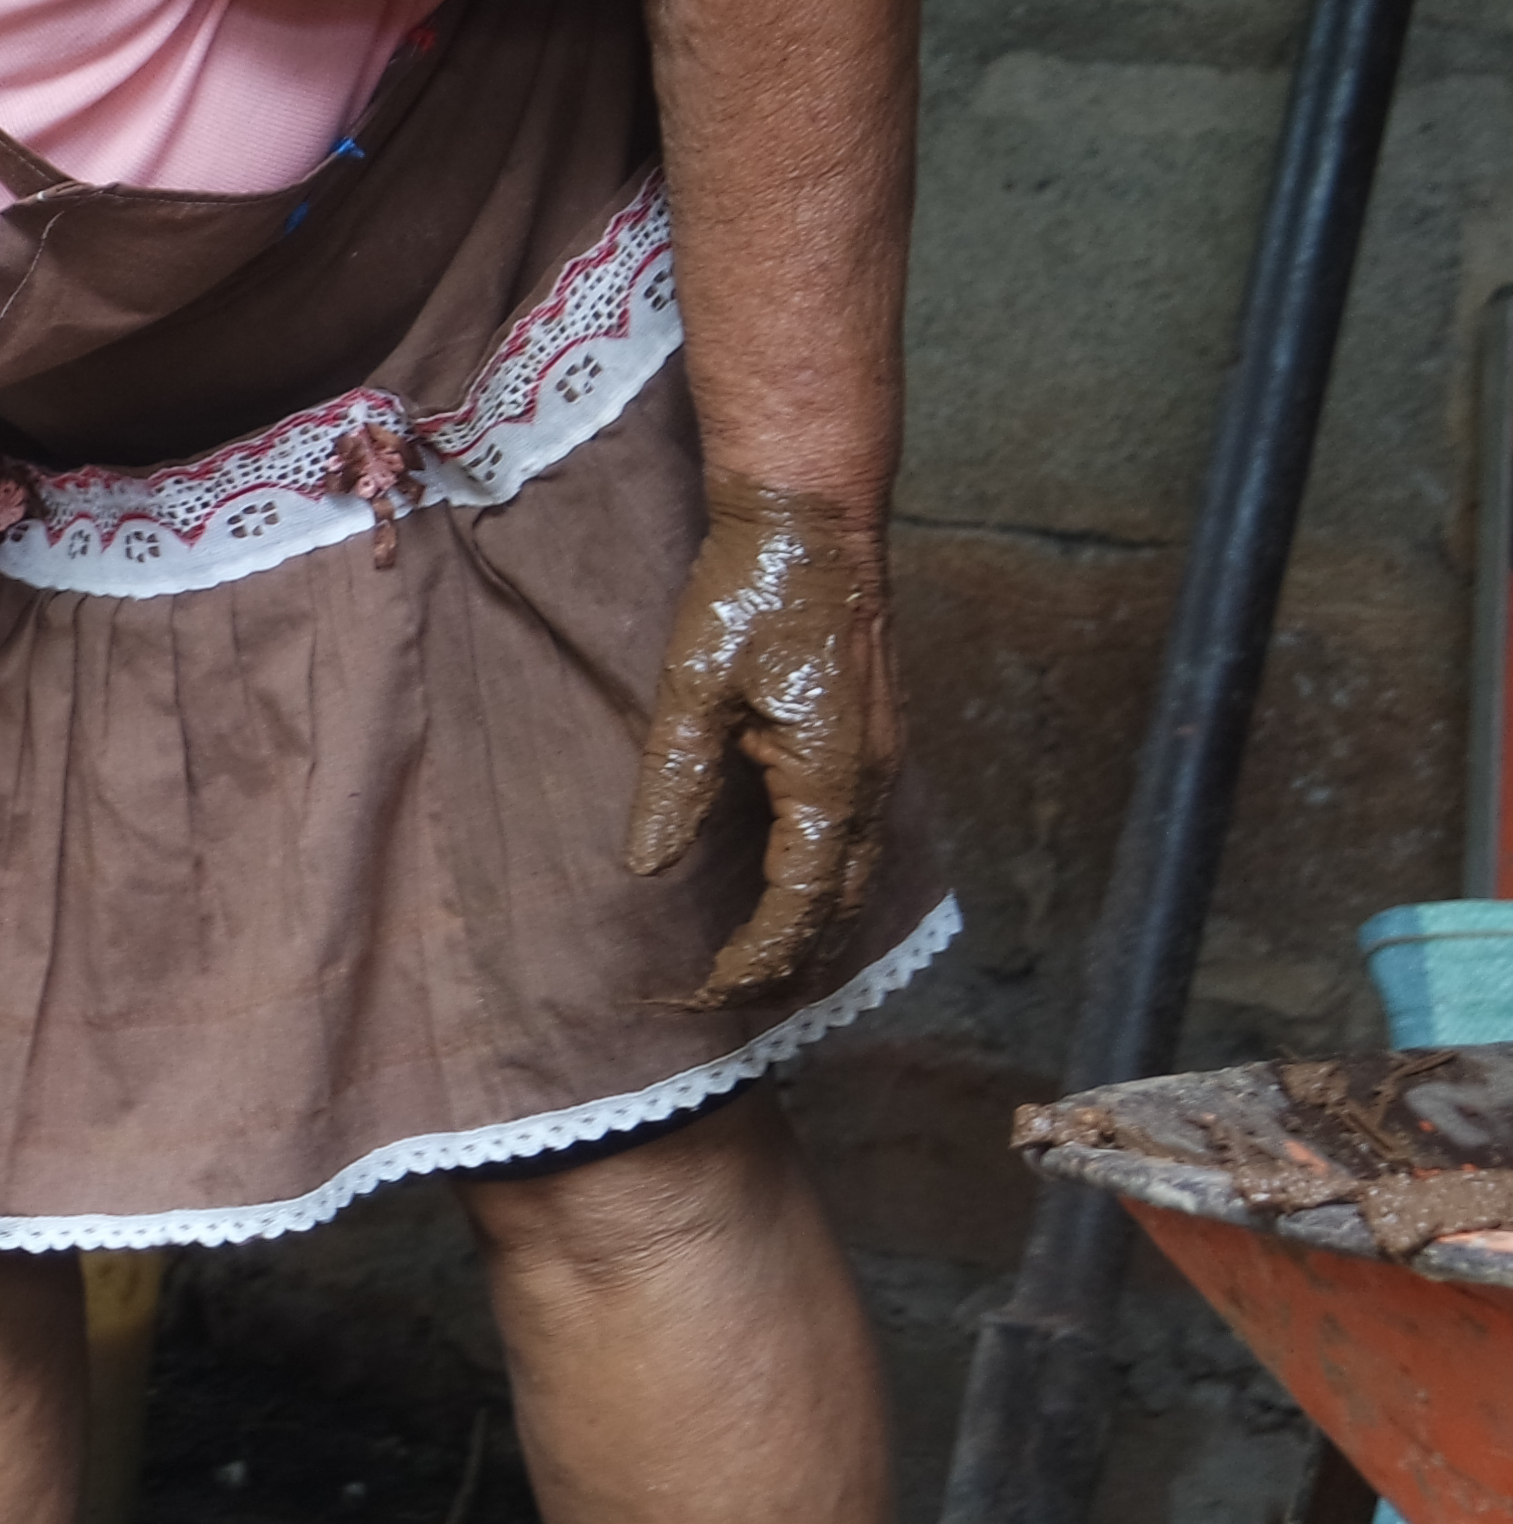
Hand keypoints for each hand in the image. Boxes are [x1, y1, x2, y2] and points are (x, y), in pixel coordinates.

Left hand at [620, 476, 897, 1007]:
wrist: (813, 522)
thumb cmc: (751, 594)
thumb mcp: (694, 687)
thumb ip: (675, 781)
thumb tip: (645, 868)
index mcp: (830, 784)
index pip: (797, 908)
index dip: (750, 961)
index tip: (697, 994)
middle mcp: (870, 789)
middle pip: (836, 913)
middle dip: (780, 967)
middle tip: (711, 1000)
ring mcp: (879, 770)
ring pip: (853, 885)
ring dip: (805, 937)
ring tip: (745, 972)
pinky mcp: (868, 750)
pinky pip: (854, 847)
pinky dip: (821, 893)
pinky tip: (784, 901)